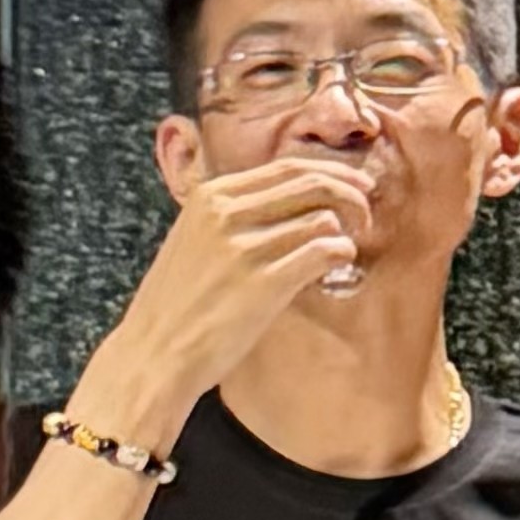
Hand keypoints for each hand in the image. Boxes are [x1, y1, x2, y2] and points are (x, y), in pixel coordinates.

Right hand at [91, 157, 373, 419]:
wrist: (154, 353)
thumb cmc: (180, 301)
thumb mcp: (196, 237)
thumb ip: (236, 212)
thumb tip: (299, 195)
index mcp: (210, 196)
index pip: (288, 167)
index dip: (333, 173)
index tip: (357, 185)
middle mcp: (225, 213)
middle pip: (313, 183)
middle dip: (352, 195)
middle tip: (366, 216)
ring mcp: (243, 248)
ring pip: (324, 218)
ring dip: (346, 234)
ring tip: (341, 252)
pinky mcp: (263, 284)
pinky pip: (325, 251)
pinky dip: (341, 257)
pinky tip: (334, 270)